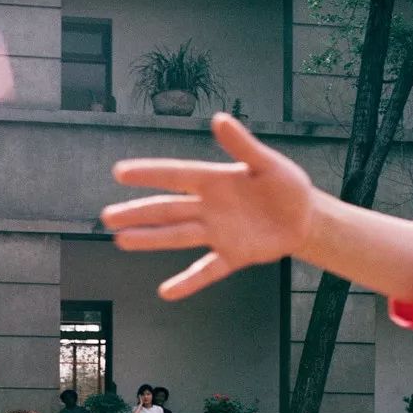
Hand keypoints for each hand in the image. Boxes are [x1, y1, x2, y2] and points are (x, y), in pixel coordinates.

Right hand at [101, 114, 313, 299]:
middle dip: (137, 212)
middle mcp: (209, 208)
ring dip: (150, 240)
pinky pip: (206, 271)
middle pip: (167, 210)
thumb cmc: (286, 186)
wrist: (304, 218)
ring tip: (122, 241)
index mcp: (215, 181)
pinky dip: (188, 282)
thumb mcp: (269, 163)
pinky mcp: (231, 256)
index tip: (120, 172)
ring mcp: (217, 234)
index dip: (149, 173)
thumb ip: (243, 145)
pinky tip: (167, 292)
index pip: (176, 176)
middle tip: (107, 216)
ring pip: (177, 237)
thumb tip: (220, 120)